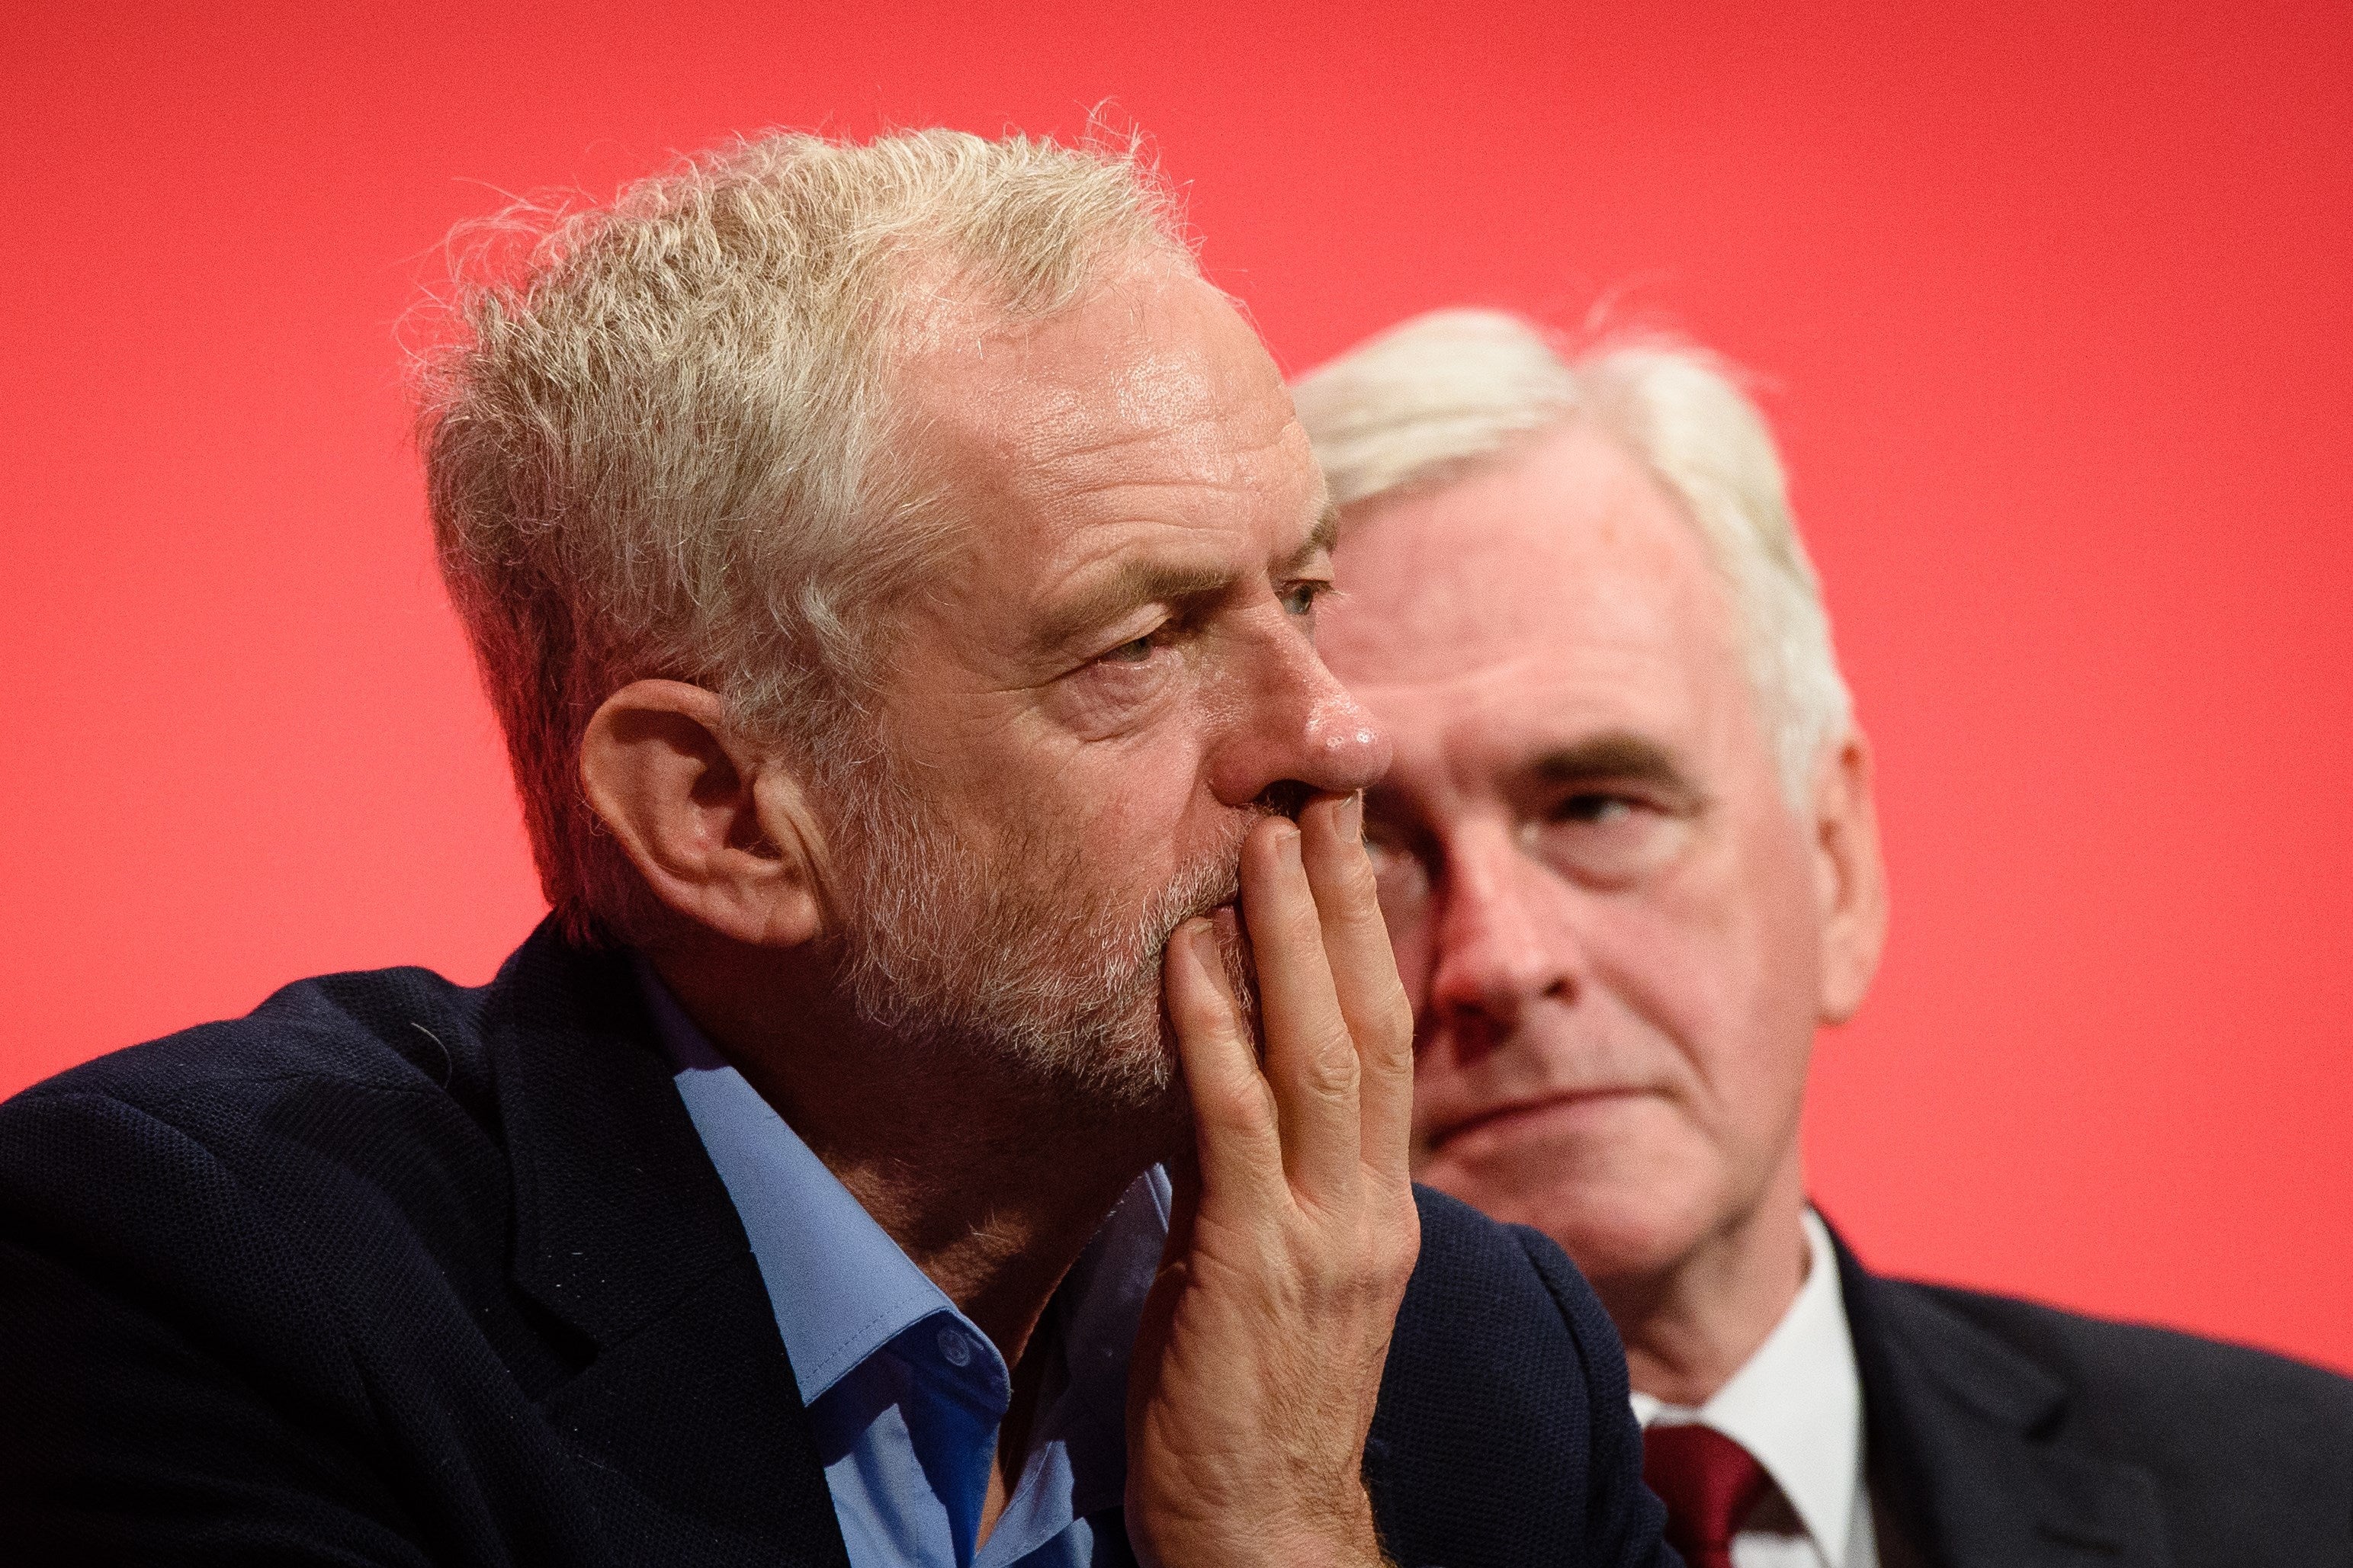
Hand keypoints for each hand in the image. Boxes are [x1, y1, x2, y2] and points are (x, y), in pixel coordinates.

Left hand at [1124, 792, 1419, 1567]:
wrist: (1266, 1534)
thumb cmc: (1252, 1402)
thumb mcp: (1276, 1270)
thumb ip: (1263, 1174)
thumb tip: (1220, 1077)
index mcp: (1381, 1204)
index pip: (1387, 1042)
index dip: (1369, 935)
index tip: (1343, 840)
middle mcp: (1372, 1206)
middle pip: (1375, 1020)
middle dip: (1349, 898)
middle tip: (1321, 786)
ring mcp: (1325, 1235)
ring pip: (1324, 1052)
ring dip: (1293, 934)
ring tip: (1266, 830)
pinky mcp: (1256, 1268)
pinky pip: (1236, 1126)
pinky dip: (1214, 1033)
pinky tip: (1189, 954)